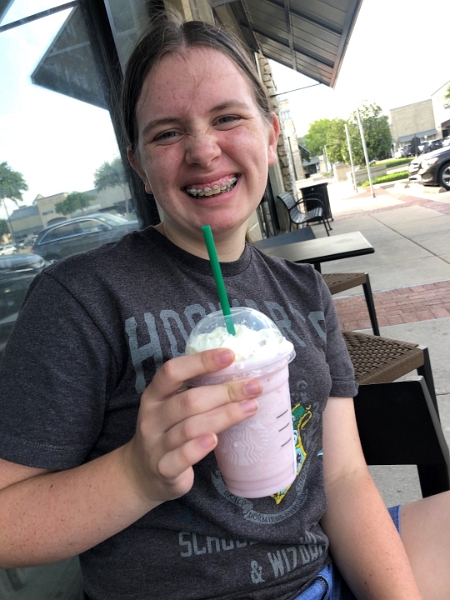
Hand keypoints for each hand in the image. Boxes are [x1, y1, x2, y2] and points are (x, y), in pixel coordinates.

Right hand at [123, 348, 260, 504]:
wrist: (142, 474)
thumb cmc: (168, 432)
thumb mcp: (172, 407)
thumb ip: (196, 391)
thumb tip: (239, 373)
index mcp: (154, 395)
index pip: (172, 371)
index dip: (200, 362)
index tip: (230, 355)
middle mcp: (152, 417)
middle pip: (189, 401)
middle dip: (224, 392)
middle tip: (253, 387)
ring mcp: (156, 444)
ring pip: (190, 428)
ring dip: (224, 416)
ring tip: (250, 408)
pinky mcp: (164, 469)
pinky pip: (182, 457)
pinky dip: (198, 447)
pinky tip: (215, 439)